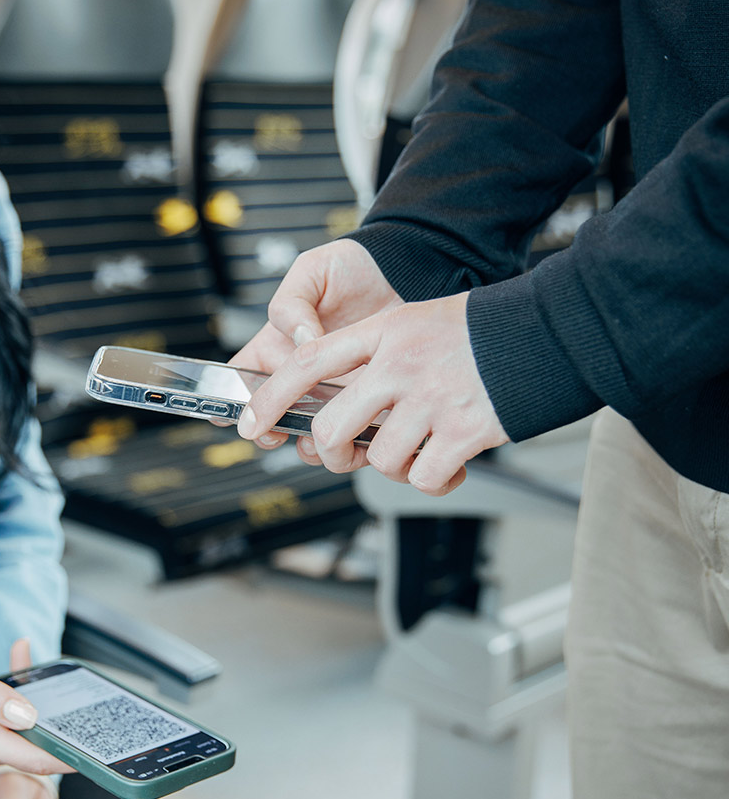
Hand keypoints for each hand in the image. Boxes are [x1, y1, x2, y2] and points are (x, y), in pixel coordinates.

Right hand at [0, 631, 75, 775]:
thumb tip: (26, 717)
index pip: (25, 758)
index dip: (61, 757)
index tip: (90, 751)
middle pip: (27, 754)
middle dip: (56, 738)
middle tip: (84, 720)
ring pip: (20, 742)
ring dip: (41, 721)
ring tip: (57, 694)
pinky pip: (10, 733)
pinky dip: (24, 712)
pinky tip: (30, 686)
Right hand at [229, 240, 401, 455]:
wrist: (403, 270)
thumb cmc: (349, 267)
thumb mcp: (311, 270)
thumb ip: (293, 304)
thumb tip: (301, 340)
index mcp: (277, 346)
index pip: (242, 379)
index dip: (233, 402)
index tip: (237, 417)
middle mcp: (303, 375)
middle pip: (275, 417)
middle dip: (272, 432)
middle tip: (276, 432)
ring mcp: (337, 389)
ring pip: (314, 432)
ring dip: (311, 442)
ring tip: (318, 438)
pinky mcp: (371, 396)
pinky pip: (359, 428)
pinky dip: (356, 438)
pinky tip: (358, 432)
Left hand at [236, 291, 508, 494]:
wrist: (550, 330)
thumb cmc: (484, 330)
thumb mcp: (419, 319)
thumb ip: (376, 352)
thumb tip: (335, 394)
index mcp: (385, 333)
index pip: (308, 363)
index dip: (271, 396)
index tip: (249, 423)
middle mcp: (401, 364)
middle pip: (331, 426)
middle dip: (332, 452)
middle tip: (347, 453)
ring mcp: (432, 398)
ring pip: (378, 459)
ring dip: (394, 465)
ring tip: (419, 447)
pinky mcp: (465, 430)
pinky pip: (423, 476)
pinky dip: (432, 479)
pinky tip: (449, 462)